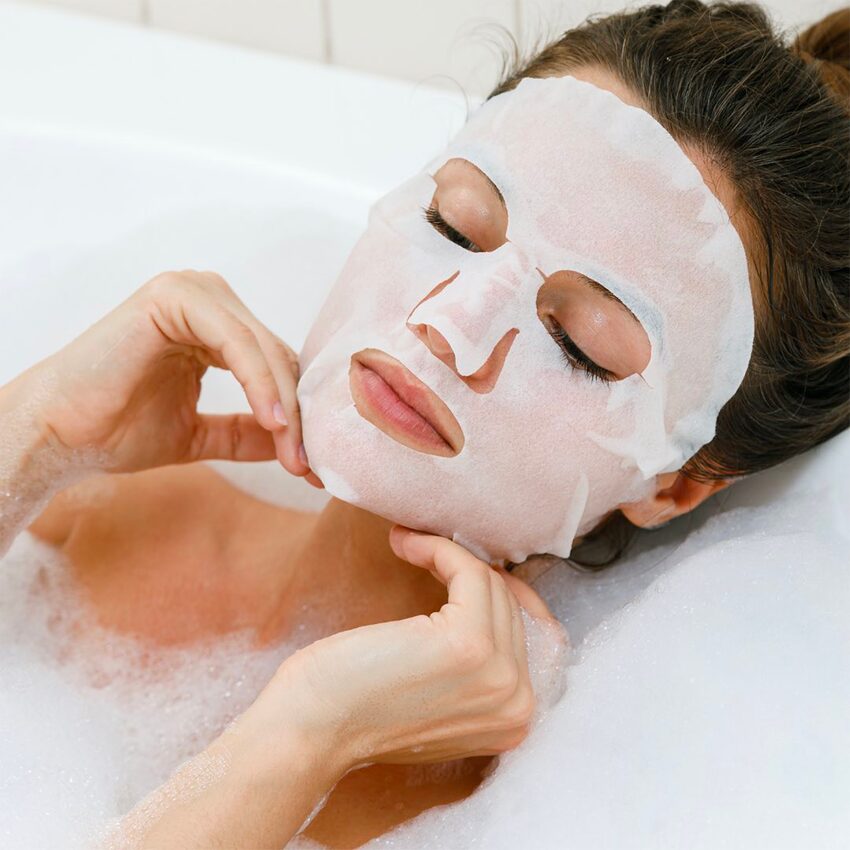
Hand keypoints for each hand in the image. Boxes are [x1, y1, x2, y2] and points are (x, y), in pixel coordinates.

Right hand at [17, 270, 320, 482]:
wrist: (60, 434)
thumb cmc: (117, 429)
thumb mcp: (201, 434)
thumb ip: (247, 431)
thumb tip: (298, 447)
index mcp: (215, 326)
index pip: (275, 365)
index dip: (297, 414)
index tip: (311, 463)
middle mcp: (209, 302)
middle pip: (275, 357)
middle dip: (297, 416)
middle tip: (308, 465)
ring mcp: (192, 293)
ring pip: (262, 350)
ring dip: (284, 405)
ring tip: (294, 454)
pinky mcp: (175, 297)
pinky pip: (236, 342)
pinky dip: (259, 383)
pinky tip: (273, 421)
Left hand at [246, 530, 566, 770]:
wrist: (311, 727)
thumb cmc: (359, 705)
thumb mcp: (440, 694)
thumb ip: (477, 666)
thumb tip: (490, 595)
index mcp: (516, 720)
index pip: (533, 634)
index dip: (498, 594)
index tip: (461, 571)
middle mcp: (519, 704)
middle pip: (511, 605)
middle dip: (468, 572)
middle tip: (426, 550)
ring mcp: (497, 676)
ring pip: (492, 585)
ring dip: (448, 555)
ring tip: (409, 545)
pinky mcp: (468, 644)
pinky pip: (469, 571)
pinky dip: (438, 548)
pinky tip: (406, 545)